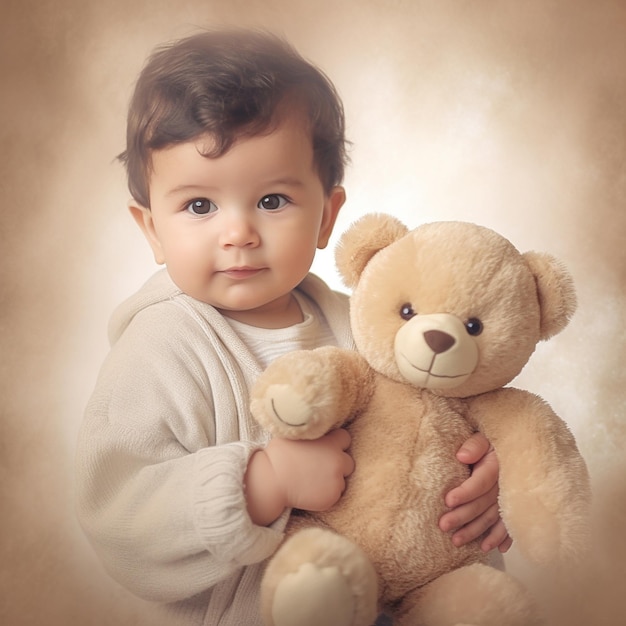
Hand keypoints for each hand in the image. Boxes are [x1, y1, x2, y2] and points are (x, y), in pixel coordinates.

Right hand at [245, 429, 353, 525]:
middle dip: (337, 464)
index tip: (326, 447)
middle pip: (348, 462)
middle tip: (320, 467)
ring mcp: (336, 481)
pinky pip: (334, 495)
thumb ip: (311, 433)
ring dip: (332, 480)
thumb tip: (312, 426)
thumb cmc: (278, 455)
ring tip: (312, 480)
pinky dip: (326, 494)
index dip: (336, 443)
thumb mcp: (295, 435)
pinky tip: (310, 490)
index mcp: (331, 443)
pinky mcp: (332, 497)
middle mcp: (338, 461)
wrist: (272, 481)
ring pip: (341, 480)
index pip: (345, 438)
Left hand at [439, 432, 512, 552]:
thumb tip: (462, 456)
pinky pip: (510, 524)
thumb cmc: (492, 439)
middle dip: (464, 516)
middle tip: (444, 526)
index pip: (481, 482)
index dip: (465, 492)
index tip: (448, 500)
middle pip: (484, 504)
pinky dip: (502, 537)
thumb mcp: (483, 436)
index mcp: (497, 465)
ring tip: (457, 542)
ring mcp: (513, 496)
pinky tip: (493, 548)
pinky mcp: (515, 504)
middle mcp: (507, 483)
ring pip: (494, 518)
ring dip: (477, 532)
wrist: (513, 442)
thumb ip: (474, 445)